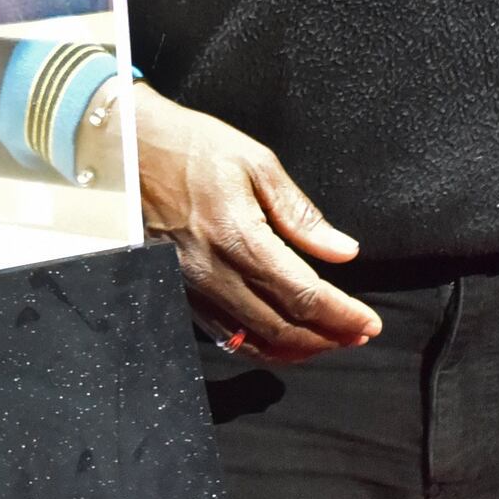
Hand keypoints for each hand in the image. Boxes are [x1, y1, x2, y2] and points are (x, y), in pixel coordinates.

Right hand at [131, 85, 379, 362]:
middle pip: (282, 328)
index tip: (370, 323)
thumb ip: (301, 214)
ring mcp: (193, 289)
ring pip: (253, 341)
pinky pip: (224, 335)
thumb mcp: (257, 164)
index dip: (342, 316)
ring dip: (297, 350)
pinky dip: (260, 345)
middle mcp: (214, 273)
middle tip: (358, 335)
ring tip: (329, 341)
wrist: (128, 150)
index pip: (303, 295)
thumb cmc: (194, 148)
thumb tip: (343, 251)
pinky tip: (282, 339)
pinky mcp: (179, 292)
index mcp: (240, 239)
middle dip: (327, 338)